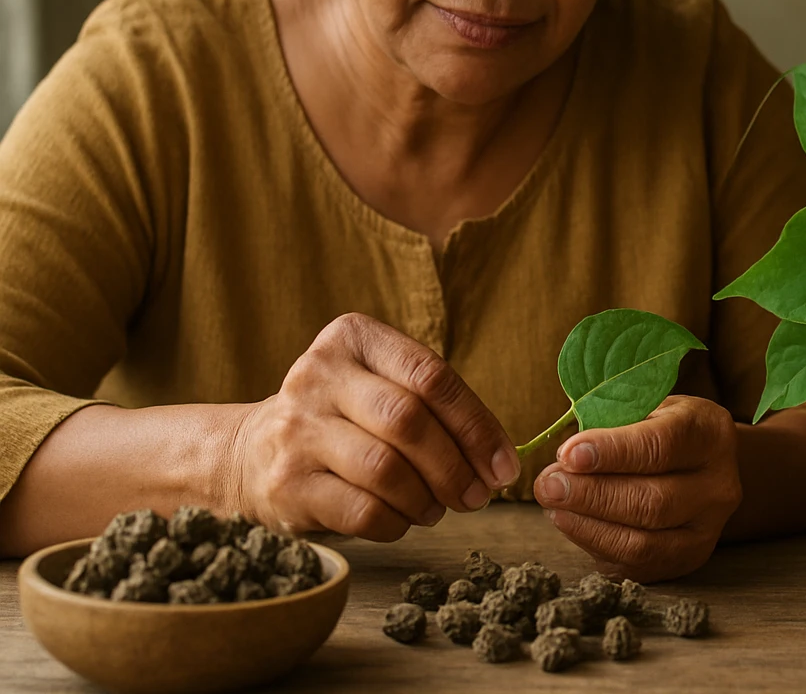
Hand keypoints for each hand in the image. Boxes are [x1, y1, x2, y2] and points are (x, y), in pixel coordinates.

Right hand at [230, 313, 518, 540]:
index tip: (503, 465)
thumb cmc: (342, 419)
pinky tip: (403, 519)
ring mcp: (296, 429)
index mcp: (352, 338)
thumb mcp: (381, 387)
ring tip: (437, 507)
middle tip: (476, 495)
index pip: (431, 377)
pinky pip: (362, 510)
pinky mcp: (286, 484)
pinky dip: (397, 522)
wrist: (248, 454)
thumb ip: (437, 408)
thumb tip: (498, 463)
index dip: (477, 425)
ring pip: (385, 469)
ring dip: (427, 498)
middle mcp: (318, 375)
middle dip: (455, 466)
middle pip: (408, 421)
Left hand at [534, 395, 742, 581]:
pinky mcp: (688, 560)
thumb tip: (565, 459)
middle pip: (652, 502)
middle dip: (591, 495)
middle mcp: (718, 485)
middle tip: (548, 485)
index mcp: (711, 434)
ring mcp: (707, 530)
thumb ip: (612, 425)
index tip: (568, 454)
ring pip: (644, 543)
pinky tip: (571, 522)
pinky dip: (596, 545)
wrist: (705, 465)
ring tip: (554, 504)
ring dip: (588, 526)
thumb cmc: (664, 428)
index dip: (613, 452)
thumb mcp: (648, 408)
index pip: (662, 446)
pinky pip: (636, 565)